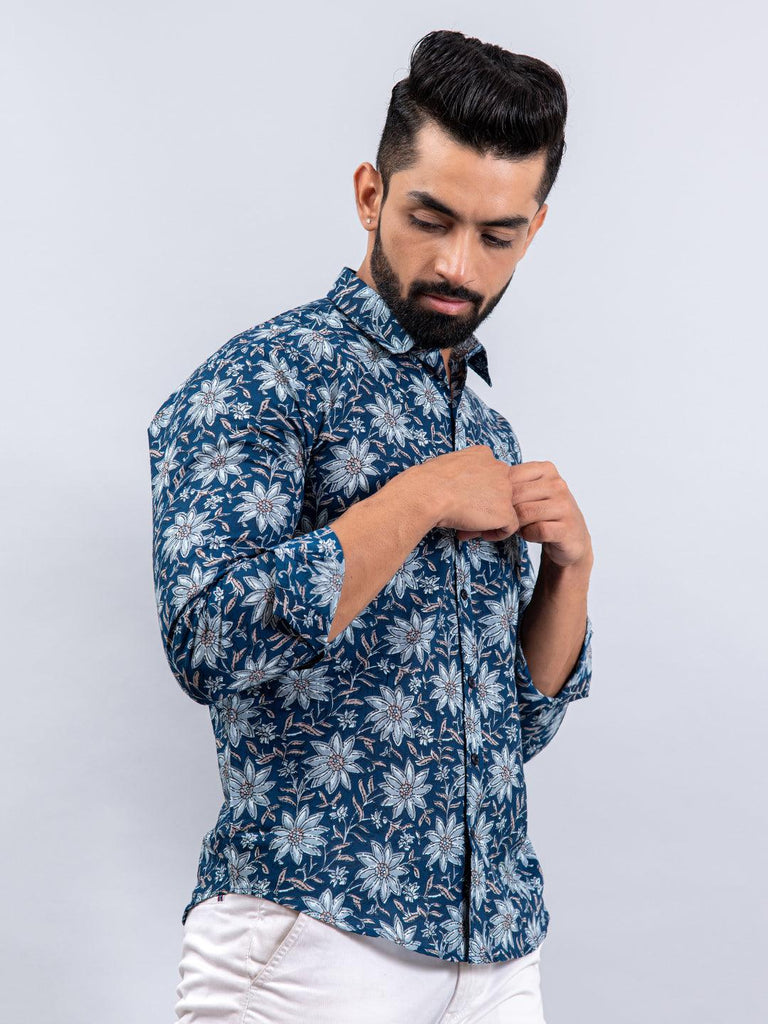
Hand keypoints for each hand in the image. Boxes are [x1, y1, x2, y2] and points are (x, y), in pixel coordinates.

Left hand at [457, 459, 591, 569]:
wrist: (572, 538)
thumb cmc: (541, 514)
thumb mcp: (524, 497)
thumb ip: (504, 489)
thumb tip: (464, 491)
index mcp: (545, 469)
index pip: (509, 477)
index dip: (488, 493)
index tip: (472, 508)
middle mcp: (557, 484)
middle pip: (514, 496)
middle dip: (493, 513)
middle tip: (475, 528)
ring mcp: (564, 505)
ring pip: (524, 513)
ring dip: (507, 526)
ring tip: (497, 533)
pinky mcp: (567, 527)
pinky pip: (537, 530)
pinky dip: (526, 535)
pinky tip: (524, 536)